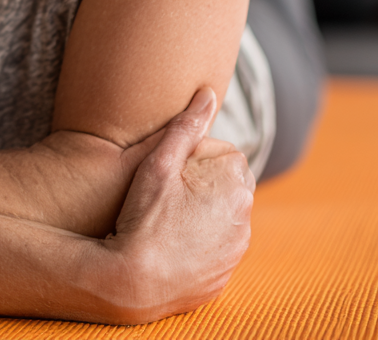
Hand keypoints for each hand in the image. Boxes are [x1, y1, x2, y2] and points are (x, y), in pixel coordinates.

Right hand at [97, 88, 254, 322]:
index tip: (171, 167)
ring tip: (166, 216)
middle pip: (227, 185)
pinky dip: (199, 241)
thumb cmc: (143, 217)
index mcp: (235, 187)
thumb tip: (208, 94)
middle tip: (166, 189)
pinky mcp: (223, 277)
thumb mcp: (158, 164)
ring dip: (203, 212)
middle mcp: (244, 221)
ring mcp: (235, 252)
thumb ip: (186, 127)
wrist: (133, 282)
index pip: (226, 154)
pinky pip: (217, 248)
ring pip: (223, 217)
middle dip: (203, 182)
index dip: (196, 156)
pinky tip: (171, 240)